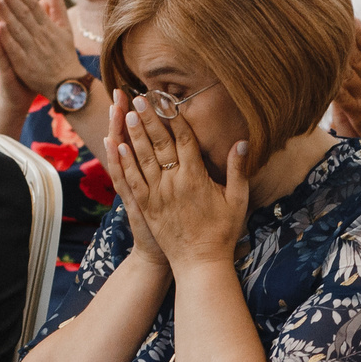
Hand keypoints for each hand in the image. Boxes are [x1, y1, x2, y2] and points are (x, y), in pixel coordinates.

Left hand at [0, 0, 83, 100]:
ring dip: (6, 13)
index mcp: (49, 28)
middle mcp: (41, 37)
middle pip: (24, 13)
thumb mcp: (66, 29)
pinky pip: (15, 48)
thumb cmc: (66, 56)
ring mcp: (33, 50)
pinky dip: (7, 37)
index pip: (34, 6)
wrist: (68, 85)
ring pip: (17, 28)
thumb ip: (58, 7)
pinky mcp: (25, 64)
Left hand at [106, 89, 247, 278]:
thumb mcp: (238, 200)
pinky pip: (133, 180)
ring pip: (142, 158)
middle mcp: (174, 183)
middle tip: (138, 98)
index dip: (174, 118)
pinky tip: (118, 146)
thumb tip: (242, 141)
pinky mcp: (147, 207)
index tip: (166, 100)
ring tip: (126, 113)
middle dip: (149, 119)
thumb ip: (238, 169)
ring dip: (134, 134)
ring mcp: (158, 195)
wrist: (201, 263)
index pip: (184, 140)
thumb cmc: (223, 232)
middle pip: (160, 143)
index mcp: (197, 178)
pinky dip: (124, 162)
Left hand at [332, 25, 360, 144]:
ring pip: (348, 74)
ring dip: (335, 58)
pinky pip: (341, 97)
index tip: (352, 19)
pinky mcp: (358, 114)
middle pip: (357, 58)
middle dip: (345, 40)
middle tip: (331, 23)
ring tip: (322, 42)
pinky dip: (331, 86)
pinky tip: (320, 74)